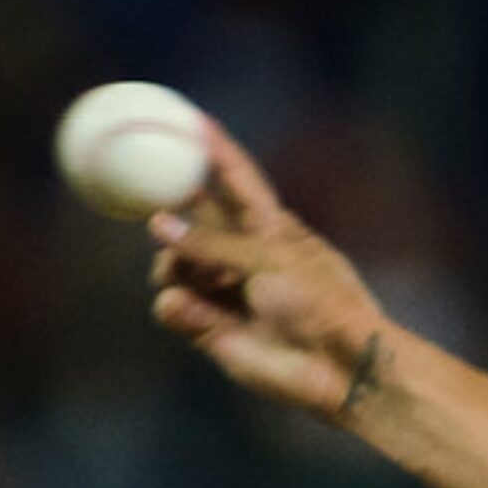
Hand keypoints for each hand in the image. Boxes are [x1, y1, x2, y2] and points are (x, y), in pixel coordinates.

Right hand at [148, 119, 385, 421]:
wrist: (340, 369)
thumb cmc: (321, 304)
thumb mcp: (271, 259)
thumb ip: (212, 242)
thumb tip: (157, 224)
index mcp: (271, 228)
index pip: (237, 179)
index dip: (214, 150)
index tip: (190, 118)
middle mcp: (245, 255)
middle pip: (194, 219)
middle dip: (169, 210)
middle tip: (147, 201)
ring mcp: (227, 292)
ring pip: (173, 264)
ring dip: (172, 265)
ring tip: (189, 276)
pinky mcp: (212, 329)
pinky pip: (173, 305)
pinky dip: (175, 305)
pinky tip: (186, 309)